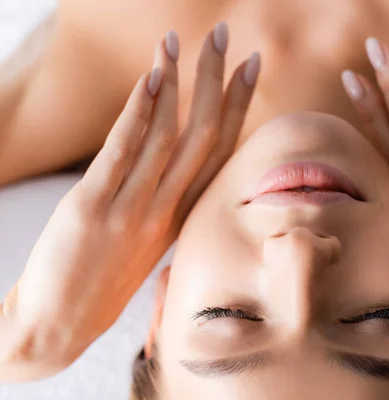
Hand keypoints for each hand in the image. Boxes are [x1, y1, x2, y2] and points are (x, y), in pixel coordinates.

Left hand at [1, 24, 259, 380]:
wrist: (57, 328)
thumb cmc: (100, 280)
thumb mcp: (145, 239)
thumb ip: (163, 200)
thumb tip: (170, 161)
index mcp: (183, 217)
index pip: (220, 153)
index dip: (238, 107)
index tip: (251, 68)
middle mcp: (166, 211)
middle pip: (204, 137)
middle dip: (218, 83)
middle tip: (228, 36)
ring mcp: (132, 211)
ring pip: (166, 138)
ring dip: (176, 84)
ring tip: (177, 41)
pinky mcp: (92, 211)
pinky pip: (123, 155)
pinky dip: (139, 114)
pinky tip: (150, 79)